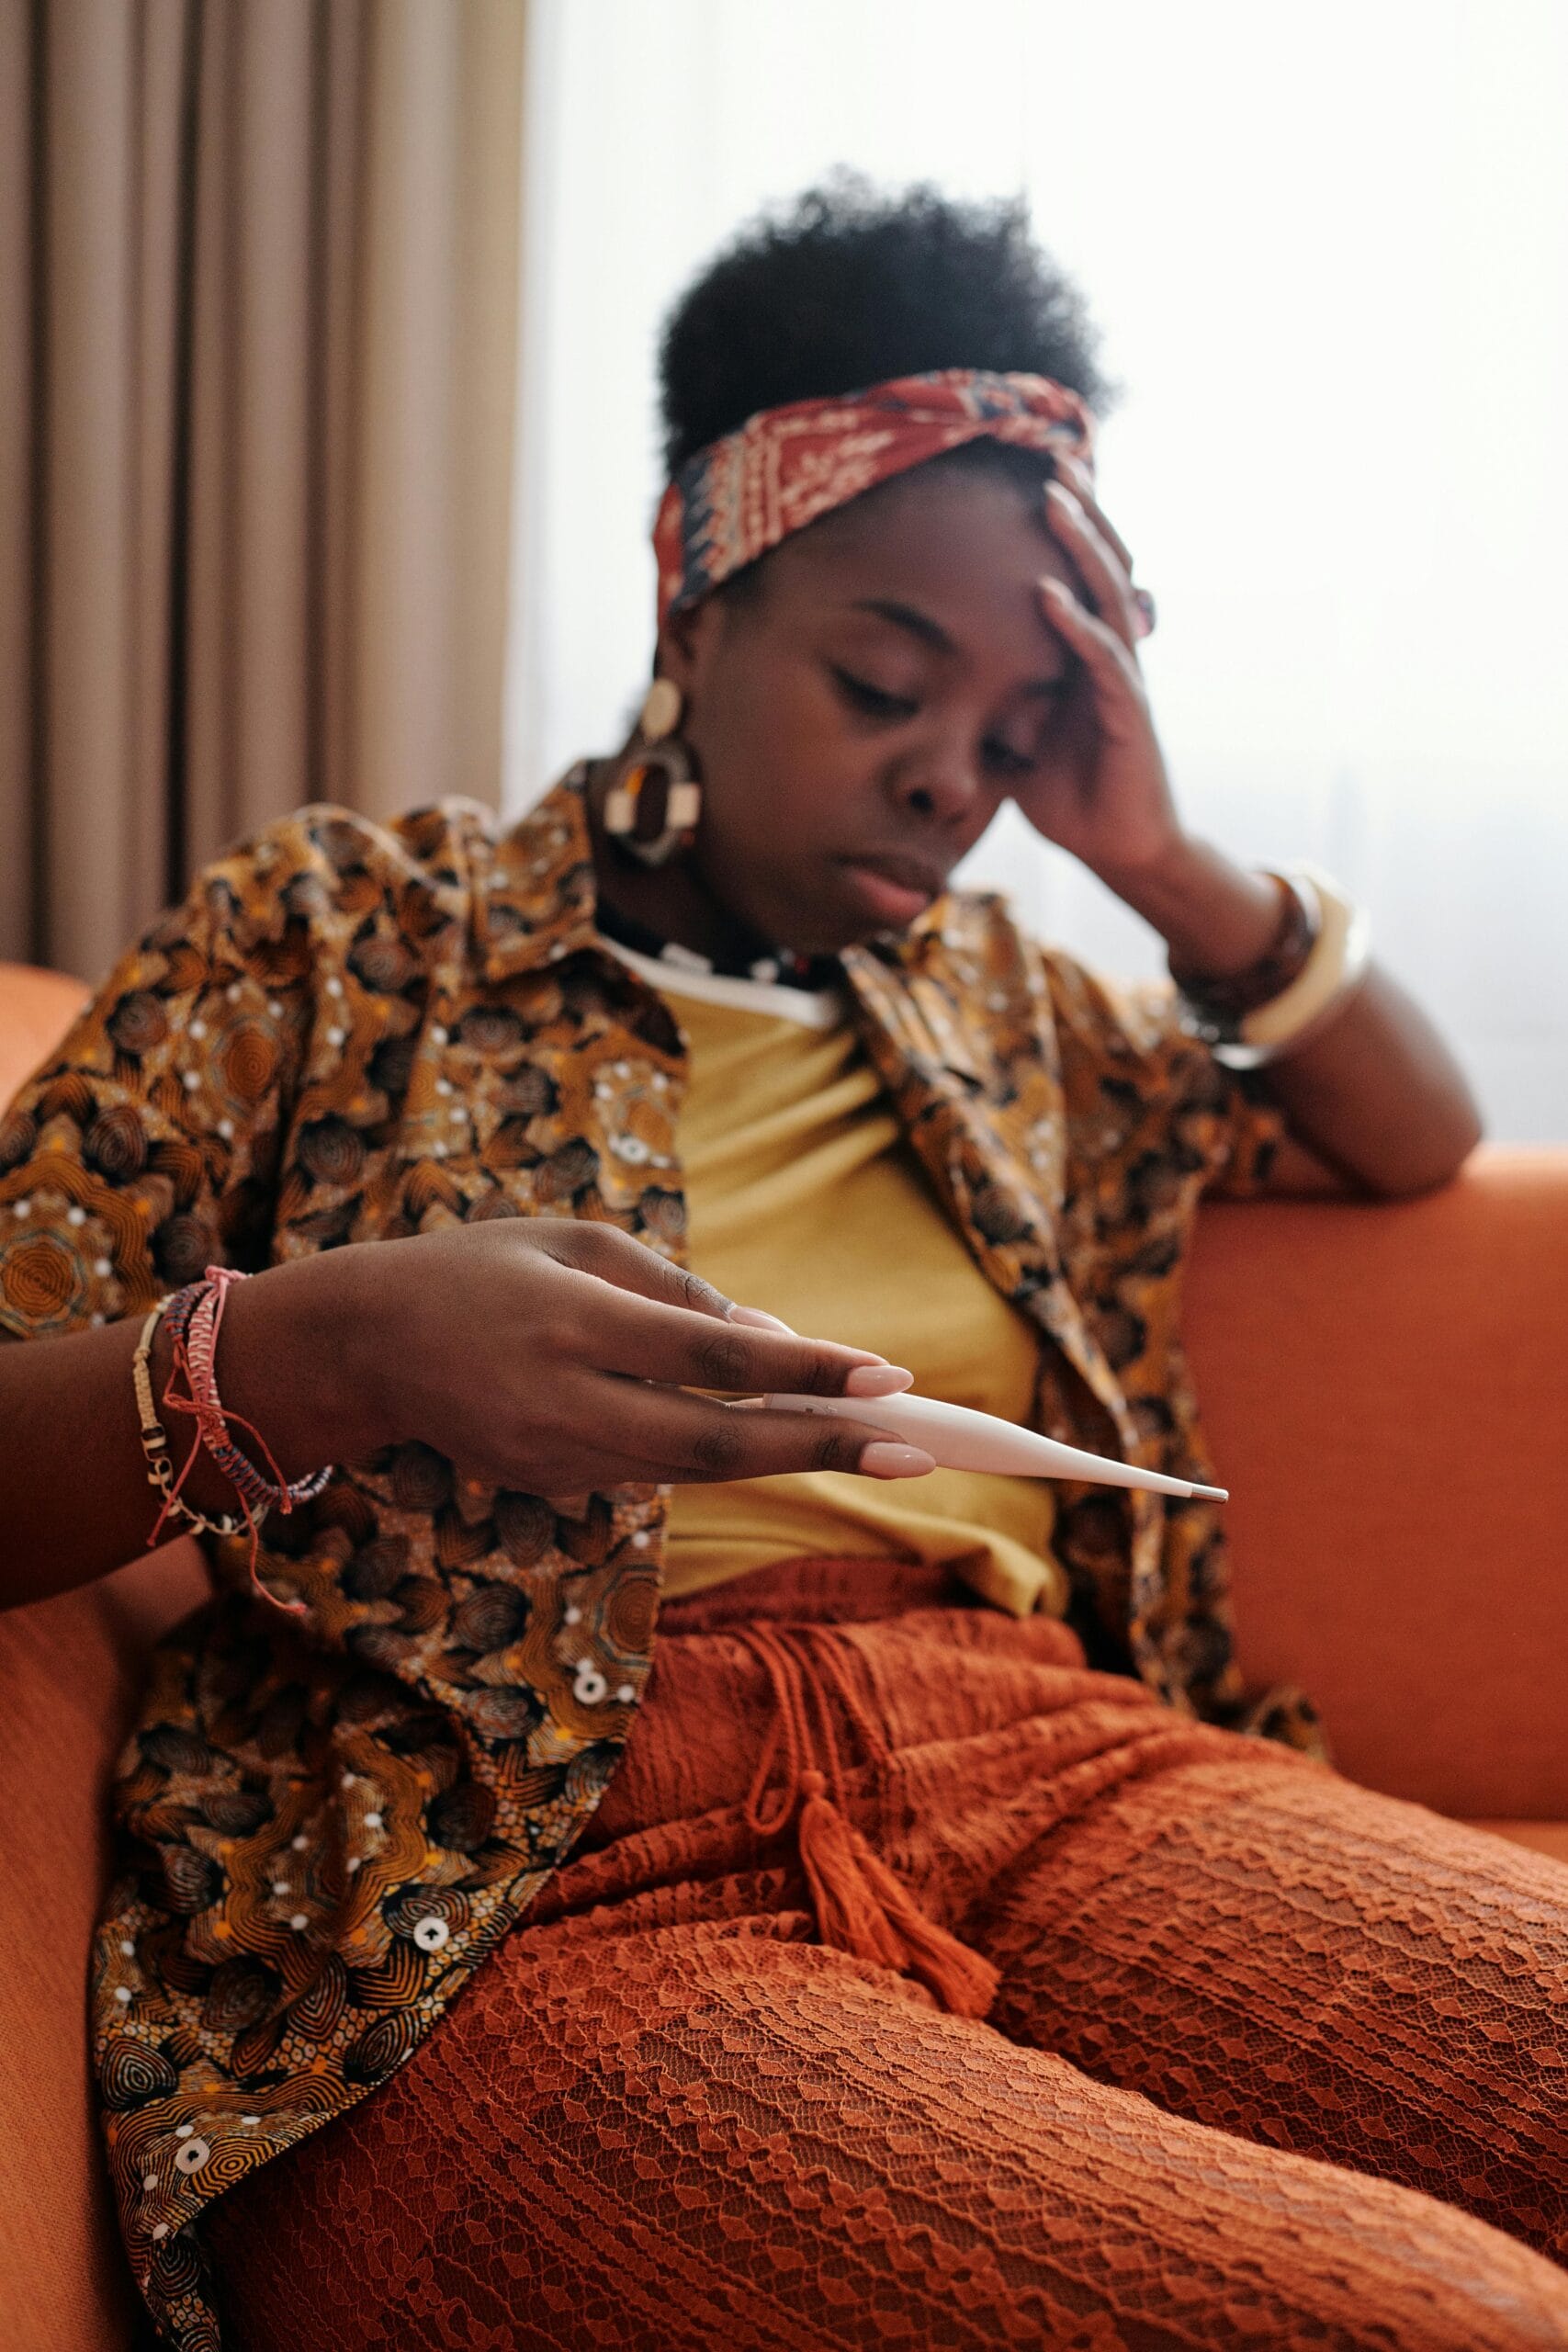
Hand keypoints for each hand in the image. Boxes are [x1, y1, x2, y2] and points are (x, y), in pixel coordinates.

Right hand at [334, 1218, 933, 1493]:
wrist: (366, 1344)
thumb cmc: (485, 1267)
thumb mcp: (579, 1242)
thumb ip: (679, 1292)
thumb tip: (775, 1340)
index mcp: (577, 1323)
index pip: (715, 1359)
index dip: (807, 1371)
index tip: (889, 1374)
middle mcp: (568, 1403)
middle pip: (718, 1444)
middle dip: (825, 1449)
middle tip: (917, 1452)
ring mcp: (557, 1457)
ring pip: (695, 1470)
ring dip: (788, 1459)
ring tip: (878, 1447)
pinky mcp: (550, 1485)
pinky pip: (652, 1469)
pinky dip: (716, 1453)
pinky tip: (776, 1439)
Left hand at [1015, 454, 1185, 885]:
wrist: (1117, 849)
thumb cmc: (1067, 795)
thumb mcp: (1013, 738)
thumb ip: (987, 701)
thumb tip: (929, 682)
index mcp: (1086, 655)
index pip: (1079, 575)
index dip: (1064, 529)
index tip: (1034, 478)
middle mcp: (1112, 655)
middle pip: (1102, 567)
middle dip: (1079, 514)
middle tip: (1052, 460)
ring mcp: (1125, 681)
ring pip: (1107, 597)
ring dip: (1081, 548)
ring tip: (1055, 502)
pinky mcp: (1130, 716)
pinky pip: (1104, 661)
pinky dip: (1077, 627)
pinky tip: (1050, 597)